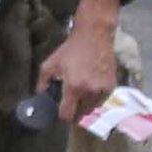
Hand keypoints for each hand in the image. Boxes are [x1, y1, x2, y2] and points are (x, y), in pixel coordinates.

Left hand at [35, 7, 122, 128]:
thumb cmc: (71, 49)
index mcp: (73, 87)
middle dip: (73, 110)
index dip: (61, 116)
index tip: (59, 112)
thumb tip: (40, 95)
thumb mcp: (51, 63)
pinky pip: (101, 101)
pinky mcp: (111, 86)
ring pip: (91, 109)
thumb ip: (43, 82)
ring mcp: (102, 89)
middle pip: (80, 114)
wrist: (94, 35)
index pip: (67, 115)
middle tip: (69, 101)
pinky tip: (90, 87)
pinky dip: (95, 99)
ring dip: (85, 105)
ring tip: (80, 93)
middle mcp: (89, 91)